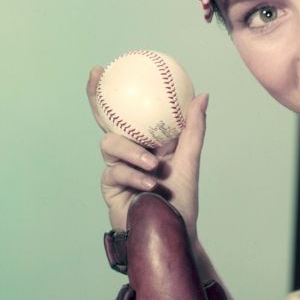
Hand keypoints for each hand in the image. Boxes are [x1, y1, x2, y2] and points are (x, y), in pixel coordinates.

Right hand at [87, 66, 207, 237]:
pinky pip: (115, 171)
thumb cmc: (181, 198)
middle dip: (97, 99)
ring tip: (153, 166)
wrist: (173, 231)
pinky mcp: (110, 186)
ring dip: (132, 152)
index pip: (126, 113)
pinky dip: (135, 177)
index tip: (103, 68)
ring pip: (110, 144)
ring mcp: (117, 167)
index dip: (110, 91)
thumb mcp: (190, 159)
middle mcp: (129, 151)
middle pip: (107, 122)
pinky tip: (150, 186)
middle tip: (97, 78)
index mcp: (146, 141)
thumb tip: (202, 95)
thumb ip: (194, 129)